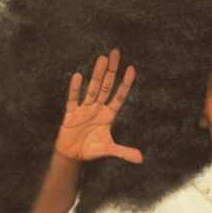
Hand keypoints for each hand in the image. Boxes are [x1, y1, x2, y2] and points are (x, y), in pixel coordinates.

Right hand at [54, 49, 142, 163]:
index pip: (119, 96)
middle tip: (116, 53)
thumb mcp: (109, 150)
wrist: (72, 155)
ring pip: (92, 89)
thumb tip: (141, 159)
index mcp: (109, 115)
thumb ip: (124, 152)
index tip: (132, 68)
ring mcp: (84, 109)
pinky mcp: (71, 114)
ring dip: (97, 75)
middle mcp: (98, 108)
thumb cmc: (91, 149)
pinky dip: (75, 89)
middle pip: (106, 86)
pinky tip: (78, 76)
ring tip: (102, 59)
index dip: (125, 84)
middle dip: (111, 71)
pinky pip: (73, 100)